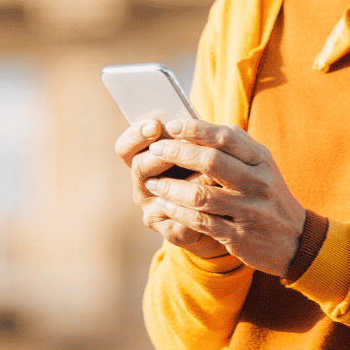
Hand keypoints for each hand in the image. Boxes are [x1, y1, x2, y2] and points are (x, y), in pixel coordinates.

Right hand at [115, 118, 226, 257]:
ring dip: (190, 178)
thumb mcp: (198, 147)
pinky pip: (183, 220)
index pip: (125, 148)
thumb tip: (186, 117)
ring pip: (162, 193)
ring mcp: (154, 211)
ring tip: (214, 171)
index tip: (154, 125)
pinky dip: (203, 207)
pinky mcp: (172, 232)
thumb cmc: (209, 169)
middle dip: (167, 154)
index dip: (136, 135)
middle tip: (190, 146)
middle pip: (140, 166)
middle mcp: (143, 186)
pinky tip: (220, 196)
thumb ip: (188, 134)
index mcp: (142, 161)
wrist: (225, 211)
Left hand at [137, 119, 306, 276]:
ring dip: (170, 187)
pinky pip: (201, 222)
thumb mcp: (261, 165)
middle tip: (154, 150)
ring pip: (201, 195)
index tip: (172, 126)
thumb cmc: (268, 194)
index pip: (225, 137)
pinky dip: (178, 212)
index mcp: (261, 160)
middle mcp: (257, 183)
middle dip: (177, 153)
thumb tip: (196, 123)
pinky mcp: (239, 236)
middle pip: (211, 162)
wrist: (296, 239)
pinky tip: (163, 205)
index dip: (195, 129)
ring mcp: (249, 211)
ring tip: (151, 182)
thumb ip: (235, 145)